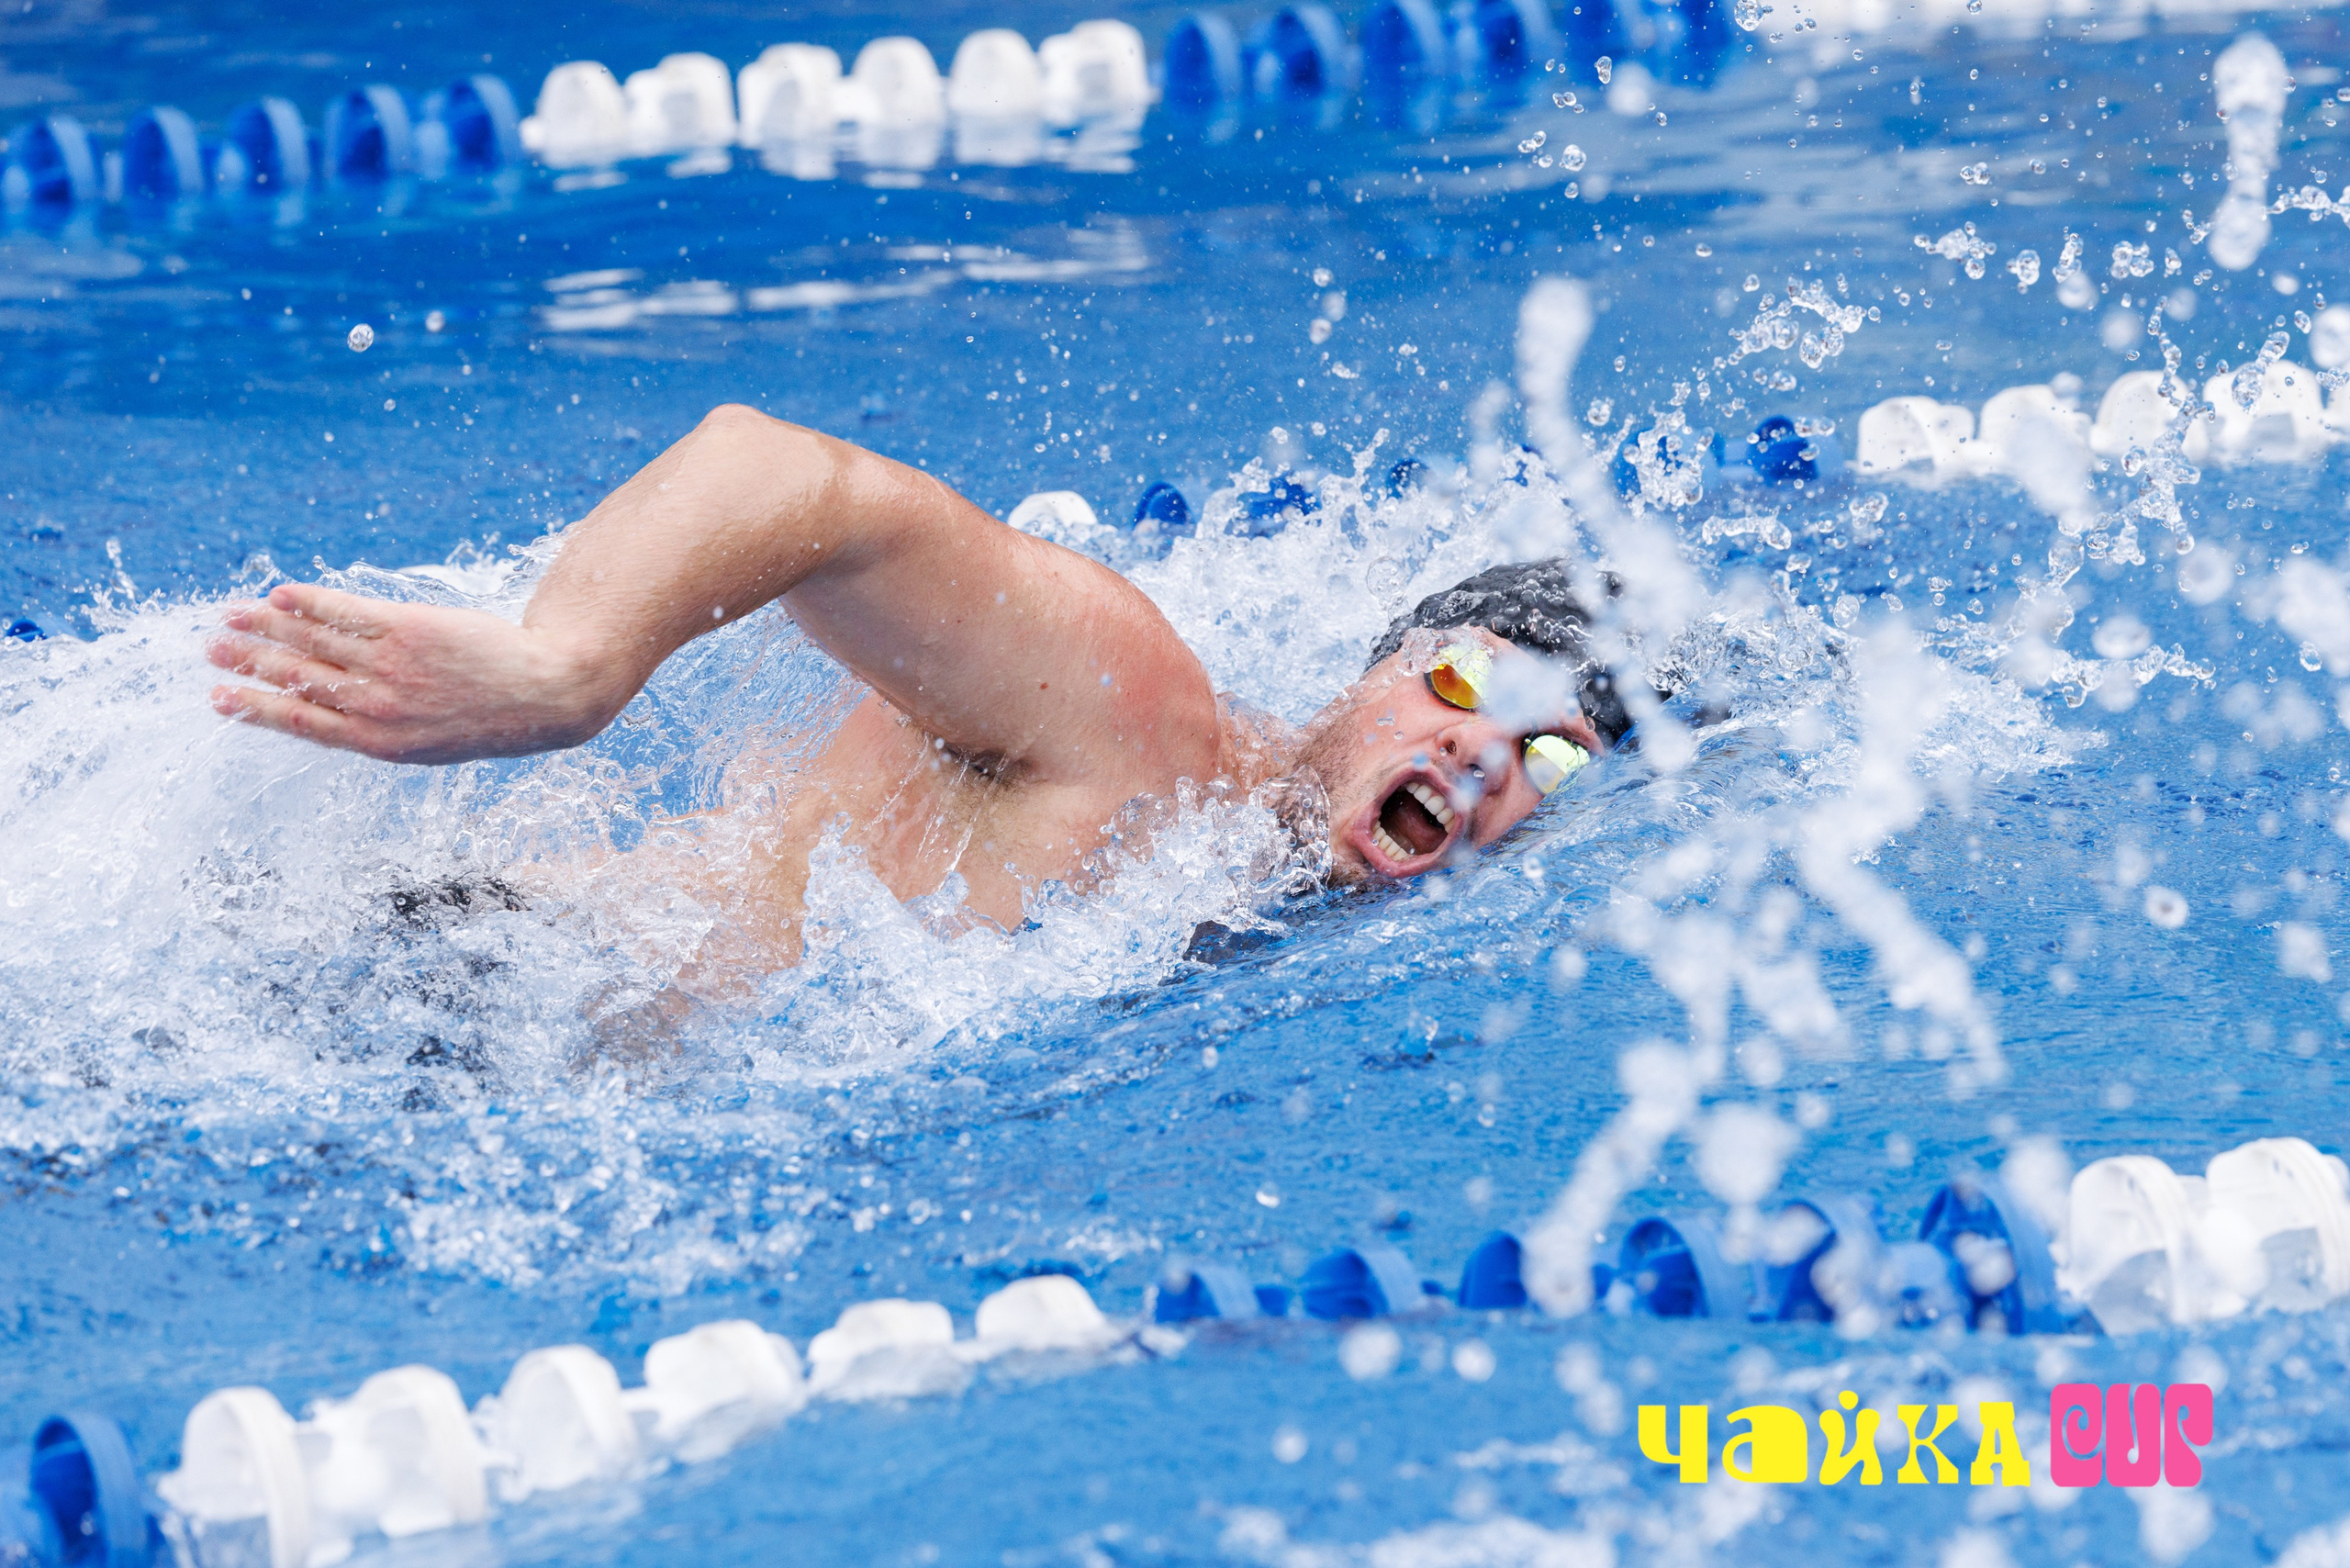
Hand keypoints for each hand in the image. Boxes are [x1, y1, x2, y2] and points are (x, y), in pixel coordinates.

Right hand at [207, 583, 620, 763]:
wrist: (547, 693)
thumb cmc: (490, 719)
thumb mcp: (429, 742)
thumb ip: (381, 728)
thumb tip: (336, 713)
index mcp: (380, 743)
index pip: (302, 722)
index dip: (256, 708)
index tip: (217, 698)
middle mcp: (378, 707)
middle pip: (297, 679)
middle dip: (249, 663)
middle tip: (209, 649)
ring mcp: (391, 667)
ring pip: (313, 643)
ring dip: (266, 627)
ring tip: (231, 616)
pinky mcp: (409, 628)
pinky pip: (347, 613)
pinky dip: (311, 602)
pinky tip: (282, 593)